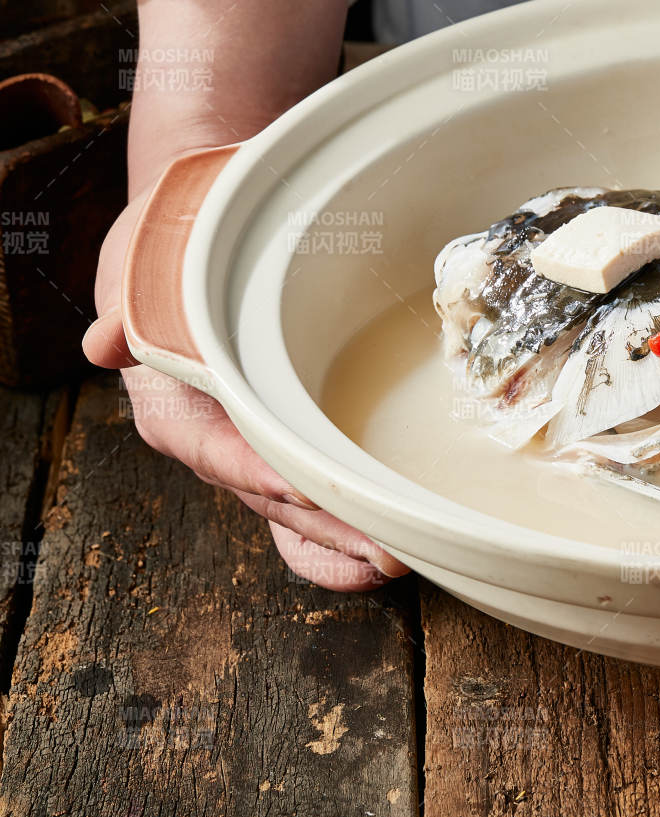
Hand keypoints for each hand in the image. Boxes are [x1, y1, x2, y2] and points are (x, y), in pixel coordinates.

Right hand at [84, 183, 408, 589]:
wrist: (200, 256)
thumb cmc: (174, 264)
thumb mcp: (141, 271)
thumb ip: (128, 310)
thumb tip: (105, 342)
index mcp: (176, 410)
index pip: (217, 450)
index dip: (256, 472)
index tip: (297, 489)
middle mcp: (218, 445)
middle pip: (272, 496)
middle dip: (325, 527)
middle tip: (383, 548)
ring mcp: (258, 458)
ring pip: (298, 516)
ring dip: (346, 543)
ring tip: (397, 560)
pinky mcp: (290, 456)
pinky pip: (313, 510)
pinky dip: (344, 536)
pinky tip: (383, 557)